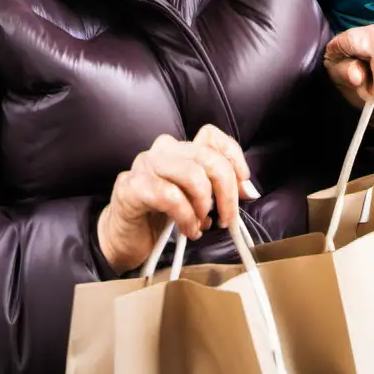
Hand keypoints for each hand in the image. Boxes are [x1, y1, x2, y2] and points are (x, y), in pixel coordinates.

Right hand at [97, 125, 256, 274]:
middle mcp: (162, 150)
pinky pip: (170, 197)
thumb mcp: (195, 199)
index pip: (211, 136)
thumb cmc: (160, 216)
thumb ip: (217, 189)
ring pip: (192, 174)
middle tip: (227, 218)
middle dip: (226, 192)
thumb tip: (248, 190)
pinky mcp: (131, 186)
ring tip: (201, 225)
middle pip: (208, 157)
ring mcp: (144, 165)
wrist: (124, 238)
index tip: (244, 187)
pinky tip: (188, 230)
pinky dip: (186, 217)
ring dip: (204, 206)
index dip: (233, 158)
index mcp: (179, 149)